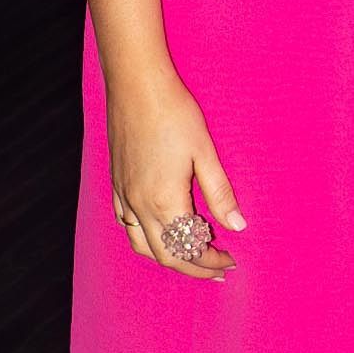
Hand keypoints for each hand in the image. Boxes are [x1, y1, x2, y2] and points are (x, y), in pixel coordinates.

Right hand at [106, 68, 246, 277]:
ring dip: (168, 256)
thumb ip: (220, 194)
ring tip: (192, 257)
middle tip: (219, 268)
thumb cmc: (174, 113)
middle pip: (165, 255)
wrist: (136, 84)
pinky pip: (127, 225)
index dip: (209, 263)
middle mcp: (138, 205)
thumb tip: (237, 226)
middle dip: (193, 267)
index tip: (230, 262)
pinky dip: (146, 238)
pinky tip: (161, 231)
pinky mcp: (116, 183)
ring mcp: (123, 195)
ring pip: (142, 245)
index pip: (187, 250)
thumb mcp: (204, 153)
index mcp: (163, 201)